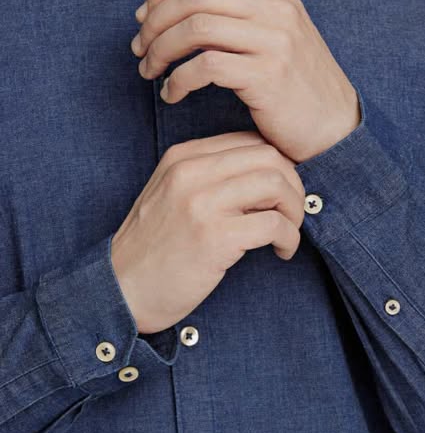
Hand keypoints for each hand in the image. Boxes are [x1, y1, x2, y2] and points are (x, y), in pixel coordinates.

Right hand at [111, 132, 304, 333]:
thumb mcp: (170, 197)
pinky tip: (281, 251)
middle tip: (292, 213)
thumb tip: (264, 179)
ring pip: (276, 184)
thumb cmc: (152, 250)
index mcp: (181, 158)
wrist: (122, 290)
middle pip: (269, 157)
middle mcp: (191, 173)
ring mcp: (201, 203)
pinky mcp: (214, 237)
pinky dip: (289, 238)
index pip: (249, 141)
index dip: (278, 166)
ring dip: (294, 211)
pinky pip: (273, 225)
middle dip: (294, 184)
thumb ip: (208, 180)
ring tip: (288, 233)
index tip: (282, 193)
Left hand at [130, 0, 360, 163]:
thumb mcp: (275, 39)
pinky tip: (172, 95)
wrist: (335, 127)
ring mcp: (274, 41)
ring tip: (149, 72)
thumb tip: (180, 11)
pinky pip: (206, 67)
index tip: (143, 19)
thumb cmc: (296, 89)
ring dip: (161, 51)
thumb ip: (238, 18)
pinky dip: (178, 80)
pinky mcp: (267, 76)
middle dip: (155, 22)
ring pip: (196, 29)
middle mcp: (276, 9)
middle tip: (139, 49)